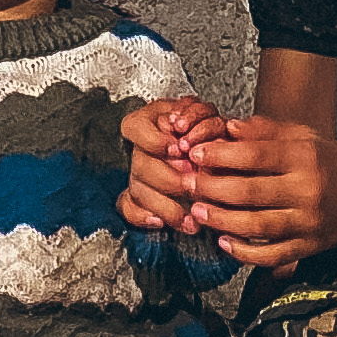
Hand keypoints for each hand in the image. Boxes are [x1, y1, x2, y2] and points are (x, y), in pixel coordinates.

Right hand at [117, 96, 226, 229]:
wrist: (207, 142)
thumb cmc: (204, 126)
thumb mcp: (205, 114)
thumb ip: (200, 119)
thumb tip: (188, 134)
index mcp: (150, 121)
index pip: (135, 128)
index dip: (156, 141)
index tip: (179, 148)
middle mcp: (140, 147)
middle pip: (140, 165)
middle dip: (169, 179)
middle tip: (192, 185)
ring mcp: (140, 171)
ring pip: (138, 189)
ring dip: (164, 206)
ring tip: (189, 218)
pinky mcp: (141, 193)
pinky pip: (128, 206)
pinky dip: (141, 216)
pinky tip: (158, 222)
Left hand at [169, 116, 336, 269]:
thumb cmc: (332, 160)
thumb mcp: (304, 135)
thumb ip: (265, 131)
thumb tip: (226, 127)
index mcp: (304, 158)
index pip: (255, 155)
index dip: (221, 155)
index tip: (196, 154)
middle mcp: (307, 190)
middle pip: (251, 192)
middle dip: (213, 189)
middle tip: (188, 185)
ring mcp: (309, 222)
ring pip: (258, 226)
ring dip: (222, 220)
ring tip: (198, 212)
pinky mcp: (310, 246)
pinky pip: (274, 254)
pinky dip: (246, 253)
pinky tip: (225, 243)